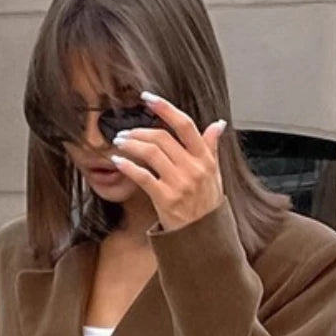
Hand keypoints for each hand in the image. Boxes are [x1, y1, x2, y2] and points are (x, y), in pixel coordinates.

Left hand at [109, 91, 226, 231]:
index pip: (185, 125)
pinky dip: (127, 166)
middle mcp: (193, 168)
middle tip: (125, 131)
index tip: (148, 98)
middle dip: (139, 130)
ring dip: (130, 144)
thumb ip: (212, 148)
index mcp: (205, 158)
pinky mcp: (165, 199)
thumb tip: (218, 124)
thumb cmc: (207, 206)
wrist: (204, 237)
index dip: (165, 108)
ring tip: (119, 143)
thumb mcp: (215, 174)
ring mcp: (179, 184)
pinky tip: (117, 161)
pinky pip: (142, 177)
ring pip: (150, 153)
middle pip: (162, 137)